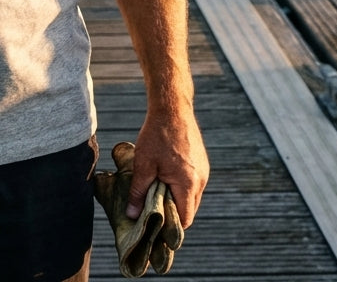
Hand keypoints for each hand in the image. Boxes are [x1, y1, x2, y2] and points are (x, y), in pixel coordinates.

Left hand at [126, 109, 208, 228]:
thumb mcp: (143, 164)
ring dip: (176, 199)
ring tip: (156, 193)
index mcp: (189, 184)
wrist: (172, 108)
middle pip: (189, 210)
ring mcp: (204, 171)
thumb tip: (132, 215)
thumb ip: (138, 192)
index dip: (170, 227)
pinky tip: (165, 178)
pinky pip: (193, 184)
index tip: (155, 228)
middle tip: (152, 212)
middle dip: (172, 214)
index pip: (184, 219)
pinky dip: (181, 187)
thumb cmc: (156, 135)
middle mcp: (201, 180)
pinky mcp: (202, 163)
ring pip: (191, 197)